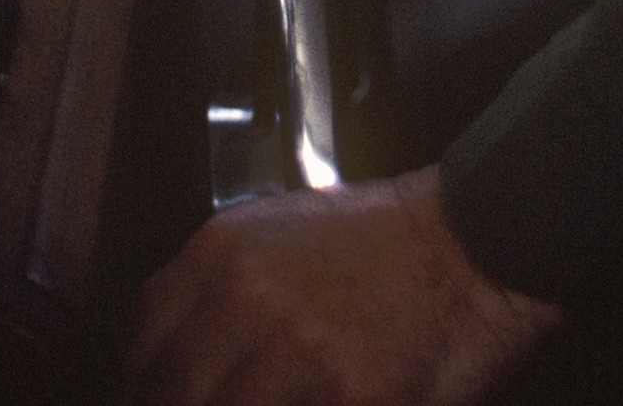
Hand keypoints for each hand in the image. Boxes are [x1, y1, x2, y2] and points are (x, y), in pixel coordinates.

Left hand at [127, 167, 559, 405]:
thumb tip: (176, 369)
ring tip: (293, 398)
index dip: (146, 388)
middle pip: (172, 398)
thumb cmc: (388, 242)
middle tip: (241, 399)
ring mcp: (296, 352)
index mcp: (226, 252)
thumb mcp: (283, 234)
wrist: (480, 235)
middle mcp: (248, 298)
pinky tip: (333, 402)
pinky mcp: (349, 398)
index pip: (142, 348)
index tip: (162, 397)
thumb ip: (222, 291)